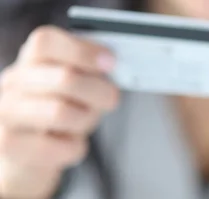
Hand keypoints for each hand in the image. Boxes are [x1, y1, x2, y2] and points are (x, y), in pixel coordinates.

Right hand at [0, 25, 117, 197]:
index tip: (110, 62)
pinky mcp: (10, 144)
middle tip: (110, 98)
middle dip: (98, 90)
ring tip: (83, 122)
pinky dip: (75, 147)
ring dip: (86, 120)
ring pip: (61, 112)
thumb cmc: (58, 110)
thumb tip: (109, 63)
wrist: (27, 152)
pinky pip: (61, 146)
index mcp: (31, 59)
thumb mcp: (76, 84)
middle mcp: (13, 82)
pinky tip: (67, 142)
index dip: (83, 51)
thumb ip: (90, 71)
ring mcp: (7, 113)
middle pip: (65, 78)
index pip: (46, 42)